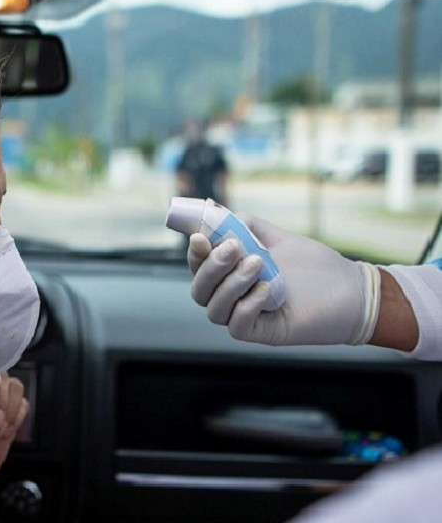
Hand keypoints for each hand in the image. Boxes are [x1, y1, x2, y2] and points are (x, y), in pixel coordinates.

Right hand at [186, 213, 380, 345]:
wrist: (352, 290)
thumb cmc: (316, 266)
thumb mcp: (278, 238)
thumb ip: (248, 226)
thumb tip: (218, 215)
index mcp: (231, 275)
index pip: (199, 267)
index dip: (195, 254)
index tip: (201, 237)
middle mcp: (233, 298)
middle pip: (200, 290)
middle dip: (212, 268)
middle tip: (235, 248)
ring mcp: (246, 317)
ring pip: (215, 309)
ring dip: (231, 285)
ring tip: (258, 265)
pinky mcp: (263, 333)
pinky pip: (238, 326)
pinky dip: (246, 307)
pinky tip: (266, 290)